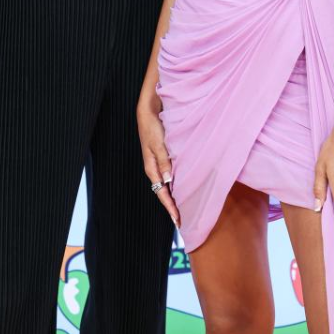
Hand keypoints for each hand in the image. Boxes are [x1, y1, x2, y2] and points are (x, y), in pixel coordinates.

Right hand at [137, 100, 179, 226]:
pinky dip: (176, 184)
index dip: (170, 207)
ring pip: (167, 185)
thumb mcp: (157, 143)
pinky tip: (183, 187)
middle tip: (183, 221)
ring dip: (175, 196)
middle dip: (172, 207)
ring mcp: (159, 163)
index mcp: (151, 167)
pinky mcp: (164, 157)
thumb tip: (168, 180)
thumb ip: (163, 160)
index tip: (177, 220)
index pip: (161, 192)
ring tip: (185, 209)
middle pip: (164, 193)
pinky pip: (170, 175)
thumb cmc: (152, 126)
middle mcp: (155, 168)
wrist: (148, 111)